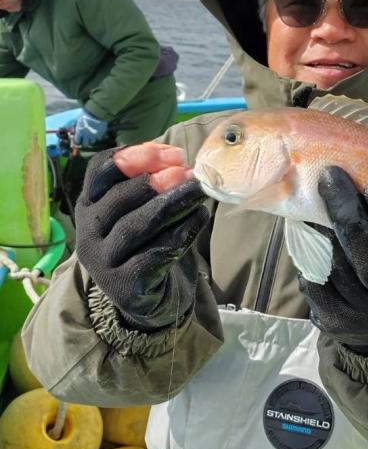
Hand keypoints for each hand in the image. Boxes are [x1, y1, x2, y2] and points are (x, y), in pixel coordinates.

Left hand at [74, 111, 109, 147]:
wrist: (97, 112)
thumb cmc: (86, 114)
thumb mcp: (77, 119)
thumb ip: (74, 125)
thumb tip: (71, 129)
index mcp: (79, 132)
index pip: (77, 142)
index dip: (77, 140)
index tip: (78, 138)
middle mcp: (87, 136)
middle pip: (85, 144)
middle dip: (85, 141)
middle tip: (85, 138)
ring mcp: (94, 136)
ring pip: (93, 141)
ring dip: (92, 138)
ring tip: (92, 132)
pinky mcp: (101, 134)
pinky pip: (99, 138)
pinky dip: (98, 136)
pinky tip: (97, 131)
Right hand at [75, 142, 208, 329]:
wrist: (146, 296)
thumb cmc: (146, 241)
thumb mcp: (140, 209)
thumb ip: (152, 183)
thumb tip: (179, 161)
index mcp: (89, 205)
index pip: (98, 172)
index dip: (134, 158)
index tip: (170, 153)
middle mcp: (88, 233)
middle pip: (117, 199)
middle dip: (155, 182)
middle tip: (187, 172)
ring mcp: (102, 262)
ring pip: (135, 226)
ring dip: (171, 204)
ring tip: (199, 190)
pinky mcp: (125, 285)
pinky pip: (154, 254)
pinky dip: (180, 233)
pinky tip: (199, 217)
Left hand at [298, 167, 367, 353]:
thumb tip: (366, 180)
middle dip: (347, 214)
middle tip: (332, 178)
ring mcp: (367, 320)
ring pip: (337, 269)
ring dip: (321, 229)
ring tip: (315, 200)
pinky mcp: (334, 323)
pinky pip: (315, 281)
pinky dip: (309, 251)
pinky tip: (309, 231)